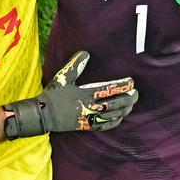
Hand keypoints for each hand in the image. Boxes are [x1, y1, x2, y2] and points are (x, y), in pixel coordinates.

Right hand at [4, 51, 138, 138]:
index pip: (109, 89)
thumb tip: (86, 53)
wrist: (44, 114)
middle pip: (115, 103)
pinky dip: (115, 122)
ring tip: (131, 104)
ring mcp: (90, 118)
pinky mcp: (87, 126)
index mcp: (86, 93)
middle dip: (128, 98)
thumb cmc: (53, 94)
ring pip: (112, 115)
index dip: (122, 86)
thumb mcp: (63, 77)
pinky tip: (120, 117)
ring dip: (124, 110)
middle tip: (136, 93)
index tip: (131, 81)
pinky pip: (105, 126)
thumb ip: (75, 65)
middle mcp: (91, 106)